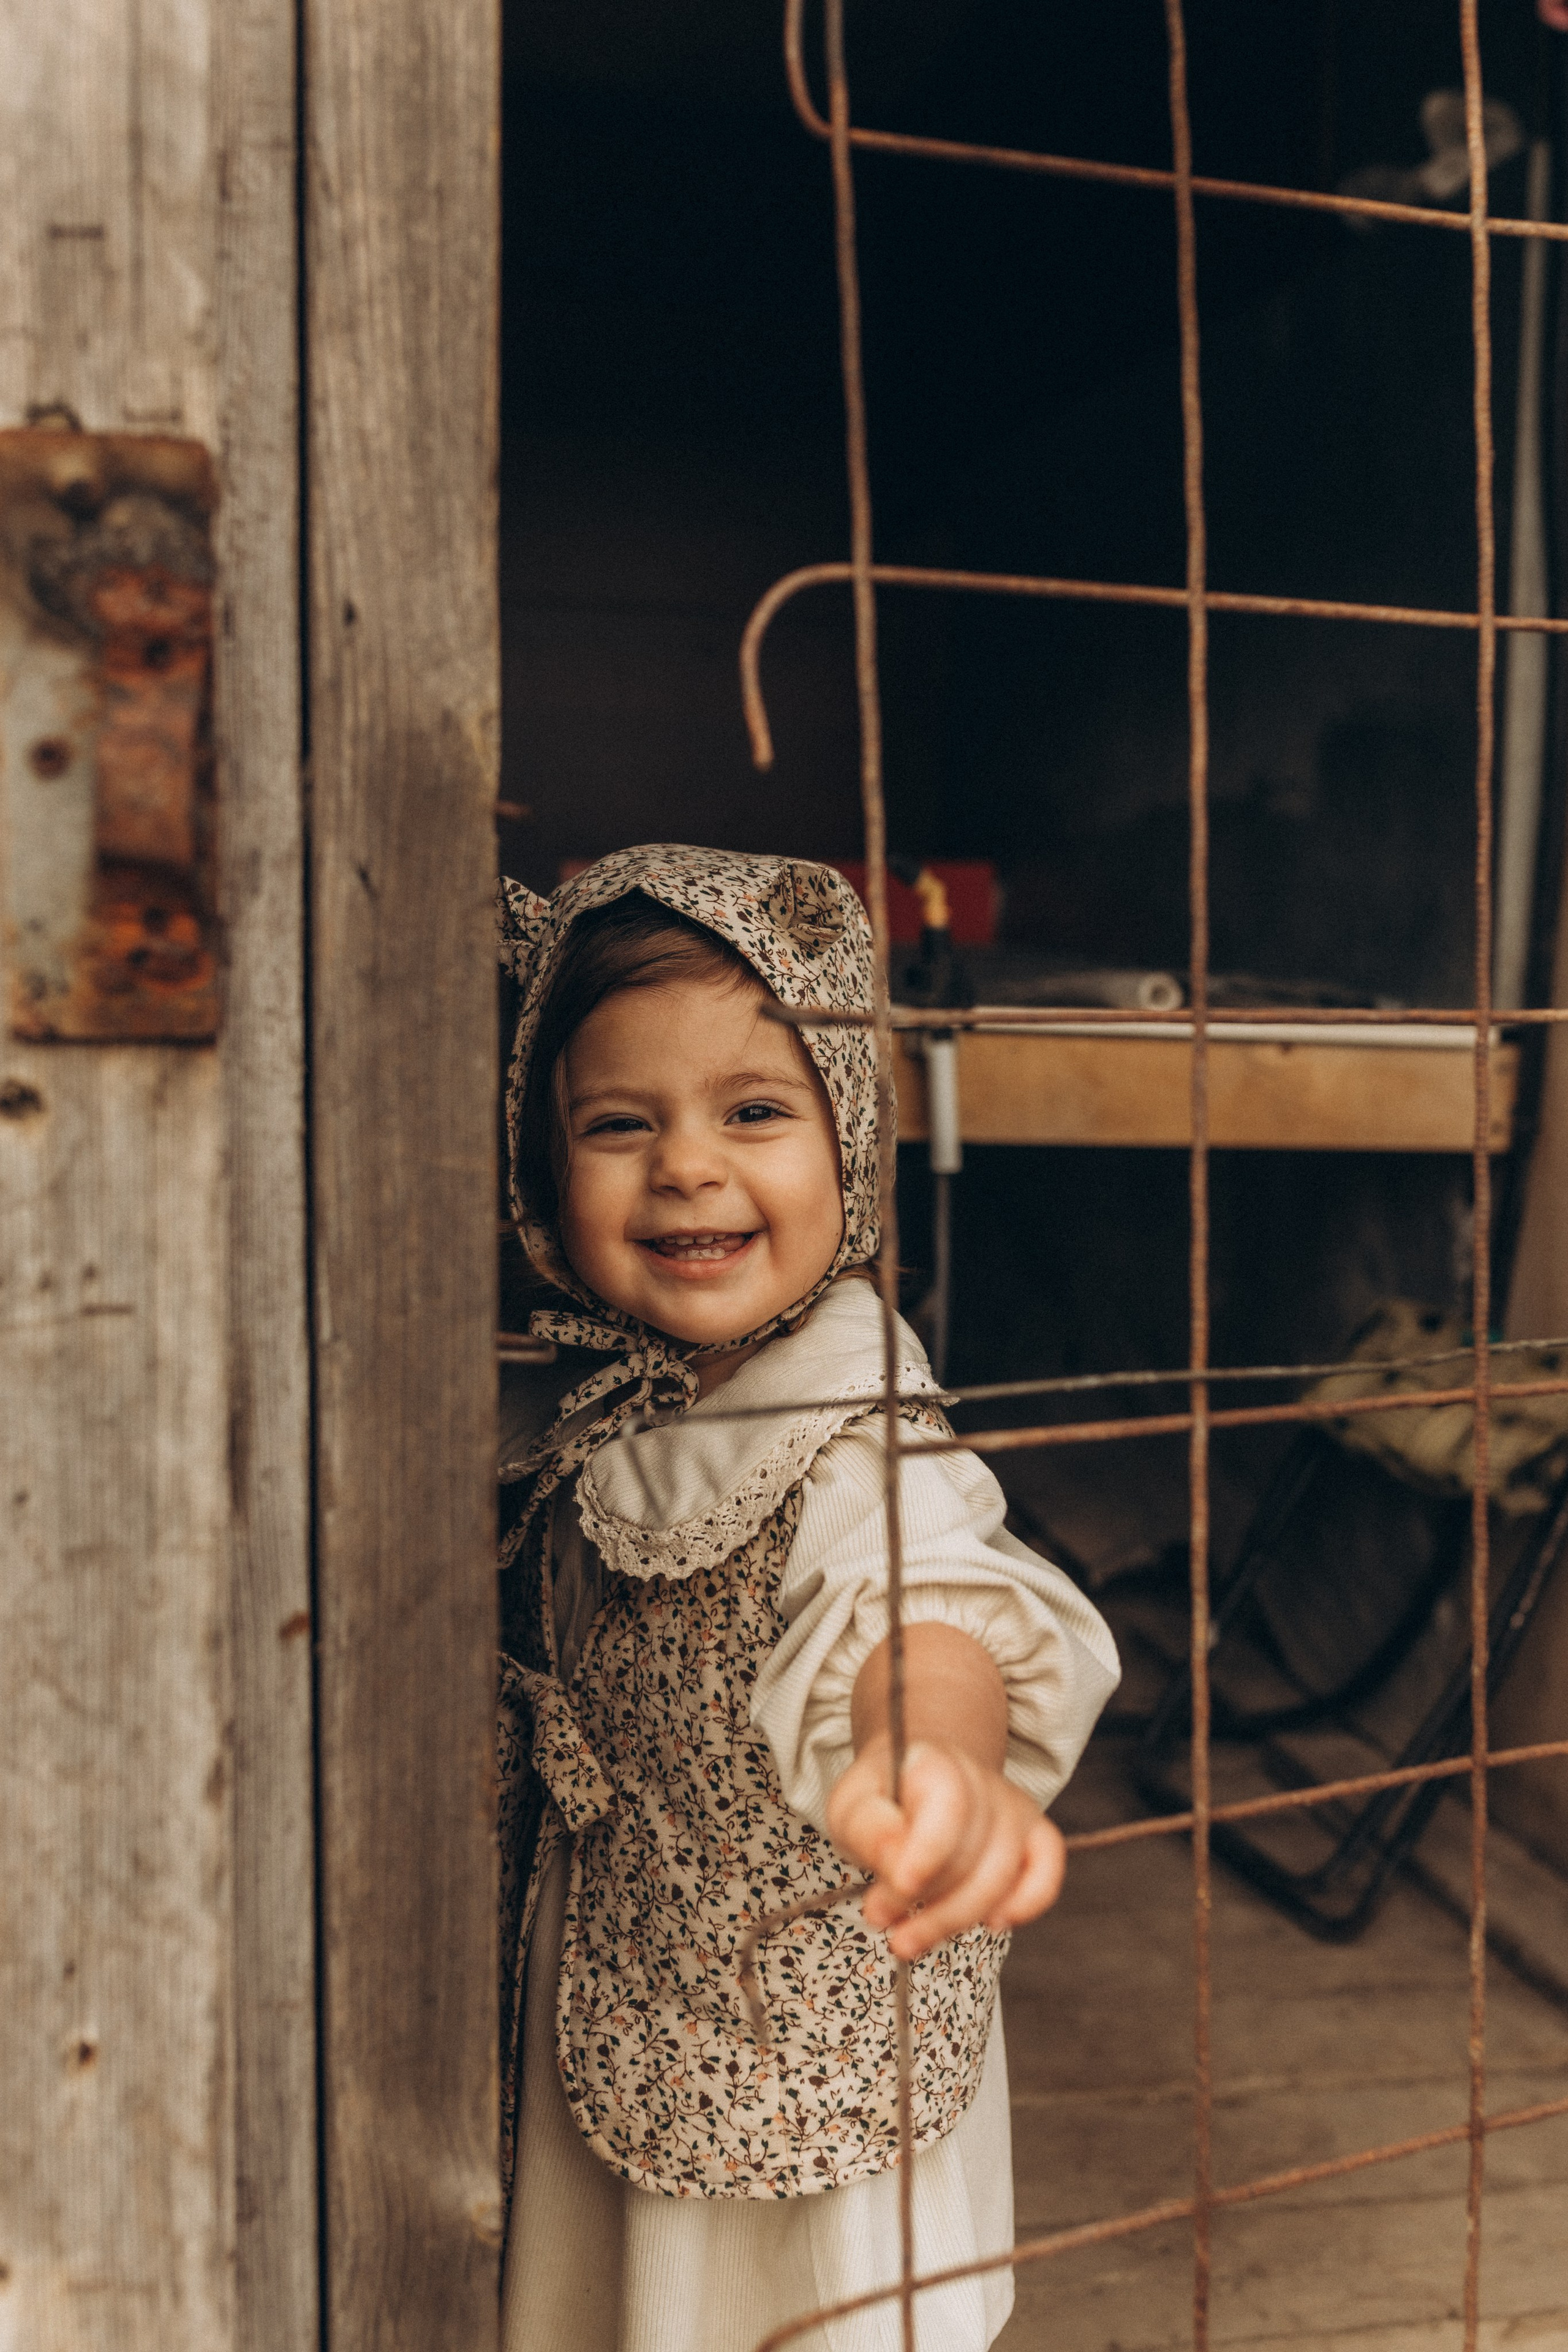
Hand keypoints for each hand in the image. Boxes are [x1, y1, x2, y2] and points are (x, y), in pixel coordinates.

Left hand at [827, 1732, 1066, 1960]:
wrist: (913, 1786)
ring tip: (907, 1938)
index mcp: (934, 1763)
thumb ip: (870, 1833)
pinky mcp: (1035, 1836)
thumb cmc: (881, 1802)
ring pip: (1001, 1874)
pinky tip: (992, 1922)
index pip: (949, 1805)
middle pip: (971, 1854)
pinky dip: (1026, 1904)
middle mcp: (983, 1780)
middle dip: (924, 1900)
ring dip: (954, 1919)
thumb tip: (900, 1871)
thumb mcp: (852, 1810)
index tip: (901, 1887)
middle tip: (879, 1917)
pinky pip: (1047, 1874)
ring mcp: (1014, 1808)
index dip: (929, 1852)